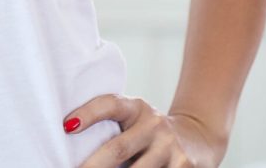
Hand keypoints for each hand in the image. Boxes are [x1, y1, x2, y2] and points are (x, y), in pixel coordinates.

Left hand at [64, 95, 223, 167]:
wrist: (198, 136)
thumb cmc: (150, 131)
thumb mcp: (135, 120)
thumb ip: (113, 128)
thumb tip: (73, 136)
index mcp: (136, 107)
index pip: (109, 104)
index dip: (88, 113)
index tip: (67, 126)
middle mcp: (153, 125)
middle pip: (118, 149)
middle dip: (94, 165)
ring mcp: (171, 148)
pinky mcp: (185, 167)